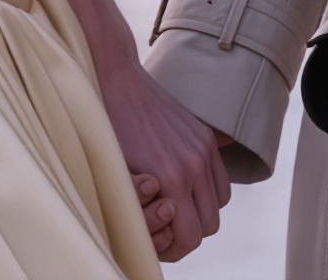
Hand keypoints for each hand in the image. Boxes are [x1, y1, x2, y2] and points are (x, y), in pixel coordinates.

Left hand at [95, 60, 228, 260]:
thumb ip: (140, 208)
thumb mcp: (118, 176)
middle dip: (189, 233)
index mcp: (172, 178)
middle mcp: (195, 163)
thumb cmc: (107, 131)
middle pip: (209, 224)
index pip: (191, 238)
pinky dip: (209, 188)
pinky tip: (185, 185)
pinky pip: (220, 176)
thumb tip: (158, 236)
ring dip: (202, 211)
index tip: (158, 243)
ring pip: (220, 202)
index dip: (174, 249)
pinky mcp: (204, 134)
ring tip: (176, 207)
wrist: (116, 79)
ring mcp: (203, 146)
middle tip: (165, 228)